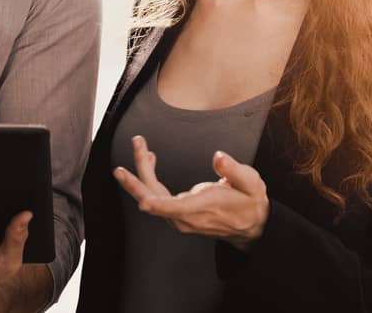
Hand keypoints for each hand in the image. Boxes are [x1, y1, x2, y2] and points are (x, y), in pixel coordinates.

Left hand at [113, 135, 269, 249]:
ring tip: (139, 144)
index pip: (179, 209)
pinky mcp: (177, 214)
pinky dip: (148, 178)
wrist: (251, 225)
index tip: (144, 202)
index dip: (159, 206)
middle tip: (120, 169)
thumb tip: (218, 157)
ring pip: (151, 198)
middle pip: (155, 202)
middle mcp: (188, 217)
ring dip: (140, 173)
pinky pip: (156, 197)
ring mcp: (180, 218)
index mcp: (206, 207)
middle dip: (136, 183)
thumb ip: (234, 170)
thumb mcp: (251, 183)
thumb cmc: (250, 202)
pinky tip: (149, 159)